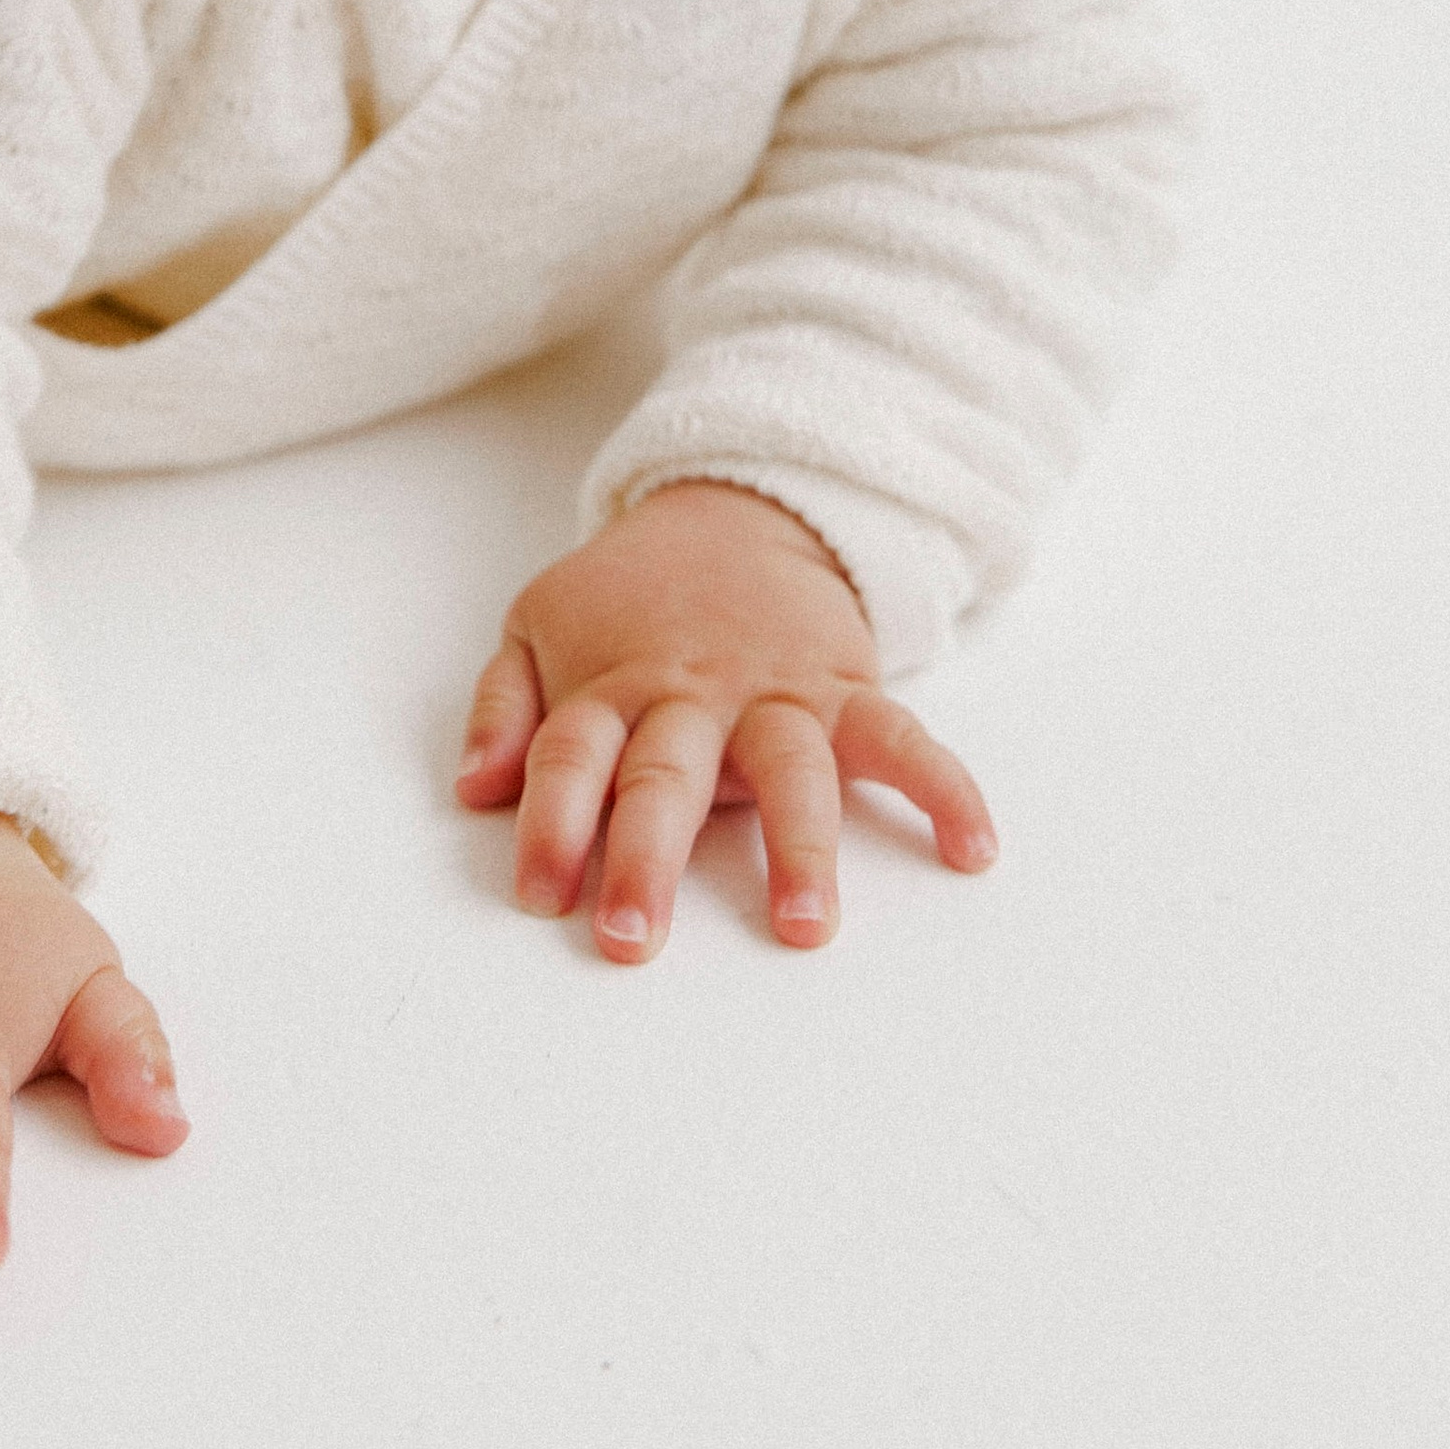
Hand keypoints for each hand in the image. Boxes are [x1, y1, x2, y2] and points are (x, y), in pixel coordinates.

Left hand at [456, 480, 995, 961]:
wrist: (738, 508)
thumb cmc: (630, 598)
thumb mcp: (541, 622)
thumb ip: (505, 707)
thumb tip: (476, 789)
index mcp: (612, 686)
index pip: (571, 756)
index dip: (551, 823)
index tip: (540, 895)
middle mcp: (692, 696)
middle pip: (664, 776)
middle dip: (646, 858)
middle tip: (632, 939)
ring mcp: (775, 692)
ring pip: (789, 768)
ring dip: (797, 845)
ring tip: (804, 924)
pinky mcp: (845, 689)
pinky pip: (900, 738)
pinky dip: (944, 787)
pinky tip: (973, 848)